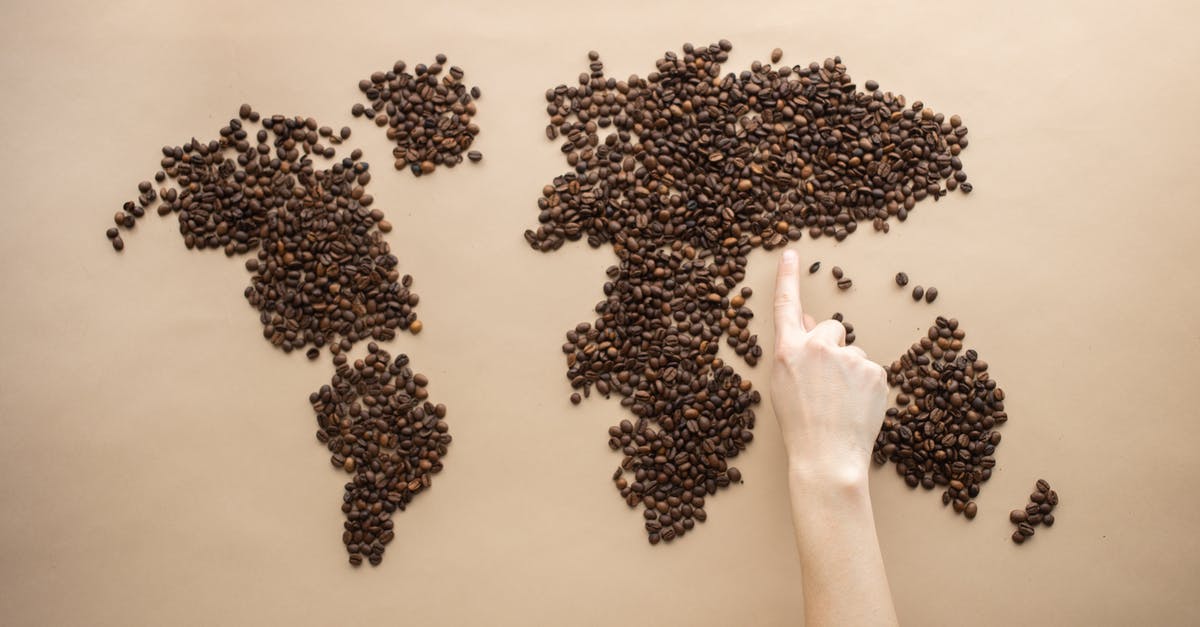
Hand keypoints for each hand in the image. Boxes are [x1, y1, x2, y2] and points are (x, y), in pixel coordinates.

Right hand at [770, 249, 888, 487]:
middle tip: (827, 386)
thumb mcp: (785, 384)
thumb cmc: (801, 426)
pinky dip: (867, 387)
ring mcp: (848, 357)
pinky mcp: (875, 371)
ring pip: (854, 354)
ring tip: (841, 405)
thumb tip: (810, 320)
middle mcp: (817, 347)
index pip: (786, 305)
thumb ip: (796, 350)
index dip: (787, 278)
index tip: (790, 253)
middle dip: (832, 349)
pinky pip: (871, 371)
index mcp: (788, 351)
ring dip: (851, 372)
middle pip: (832, 329)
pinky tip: (857, 408)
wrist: (827, 457)